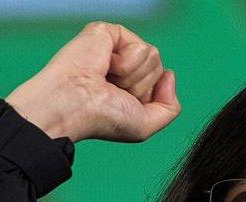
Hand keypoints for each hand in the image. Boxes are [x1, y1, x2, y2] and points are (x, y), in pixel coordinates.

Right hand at [5, 21, 180, 142]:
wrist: (75, 107)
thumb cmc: (101, 119)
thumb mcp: (145, 125)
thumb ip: (170, 108)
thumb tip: (170, 75)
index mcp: (129, 84)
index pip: (161, 81)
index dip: (148, 96)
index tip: (122, 103)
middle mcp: (124, 65)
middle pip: (159, 67)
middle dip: (140, 86)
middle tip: (112, 91)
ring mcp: (115, 47)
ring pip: (154, 56)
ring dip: (132, 76)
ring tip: (107, 80)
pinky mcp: (108, 32)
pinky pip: (140, 47)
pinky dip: (125, 64)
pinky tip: (103, 67)